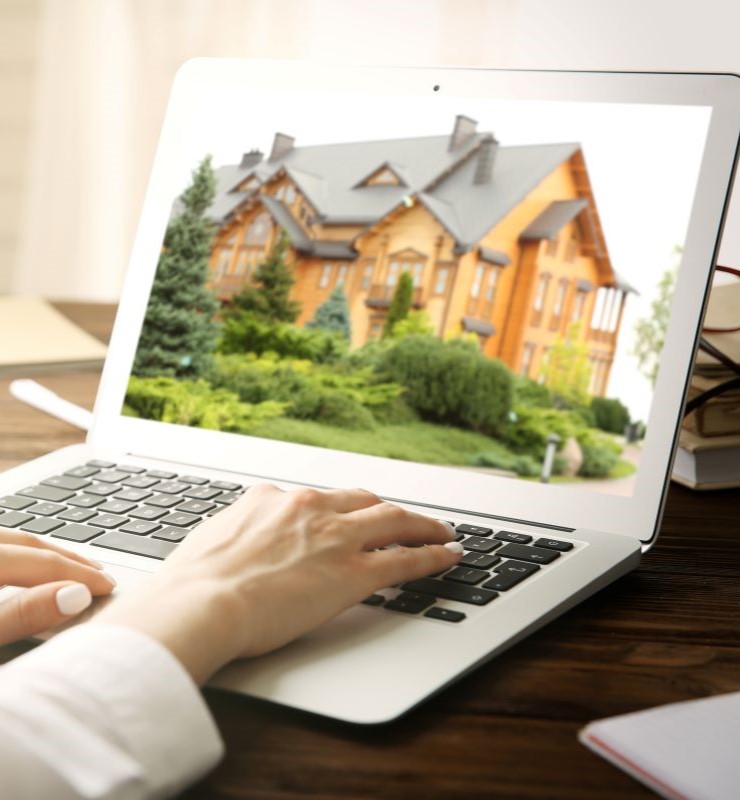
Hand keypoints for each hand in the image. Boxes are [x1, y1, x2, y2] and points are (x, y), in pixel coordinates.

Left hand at [0, 529, 116, 645]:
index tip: (107, 587)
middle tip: (99, 574)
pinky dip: (17, 555)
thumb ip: (22, 615)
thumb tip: (76, 596)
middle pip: (28, 543)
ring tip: (69, 566)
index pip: (43, 563)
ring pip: (10, 540)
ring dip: (42, 554)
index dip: (80, 576)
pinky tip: (24, 568)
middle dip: (69, 559)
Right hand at [96, 484, 462, 683]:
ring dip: (422, 525)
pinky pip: (405, 558)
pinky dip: (432, 554)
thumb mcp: (213, 541)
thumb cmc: (193, 583)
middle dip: (387, 510)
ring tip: (441, 532)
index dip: (343, 509)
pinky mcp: (353, 572)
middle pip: (364, 501)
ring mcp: (335, 538)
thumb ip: (237, 534)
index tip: (352, 514)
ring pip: (394, 521)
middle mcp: (309, 508)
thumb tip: (237, 541)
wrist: (200, 603)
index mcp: (272, 498)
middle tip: (404, 518)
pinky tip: (447, 554)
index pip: (320, 499)